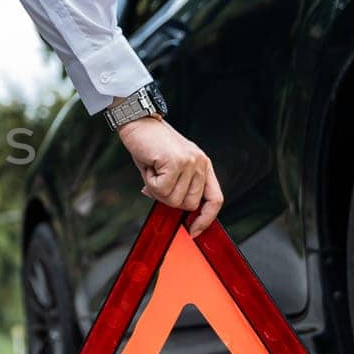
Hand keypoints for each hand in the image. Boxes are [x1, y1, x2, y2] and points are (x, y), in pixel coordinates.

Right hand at [115, 113, 223, 235]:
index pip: (215, 200)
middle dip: (168, 199)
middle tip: (156, 180)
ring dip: (156, 189)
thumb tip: (170, 207)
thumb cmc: (150, 145)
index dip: (206, 219)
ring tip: (153, 169)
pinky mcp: (176, 162)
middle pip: (189, 204)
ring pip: (173, 199)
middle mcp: (201, 163)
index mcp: (203, 165)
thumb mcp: (168, 167)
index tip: (193, 231)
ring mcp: (190, 162)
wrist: (138, 121)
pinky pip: (161, 190)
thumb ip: (175, 187)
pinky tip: (149, 166)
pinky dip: (150, 183)